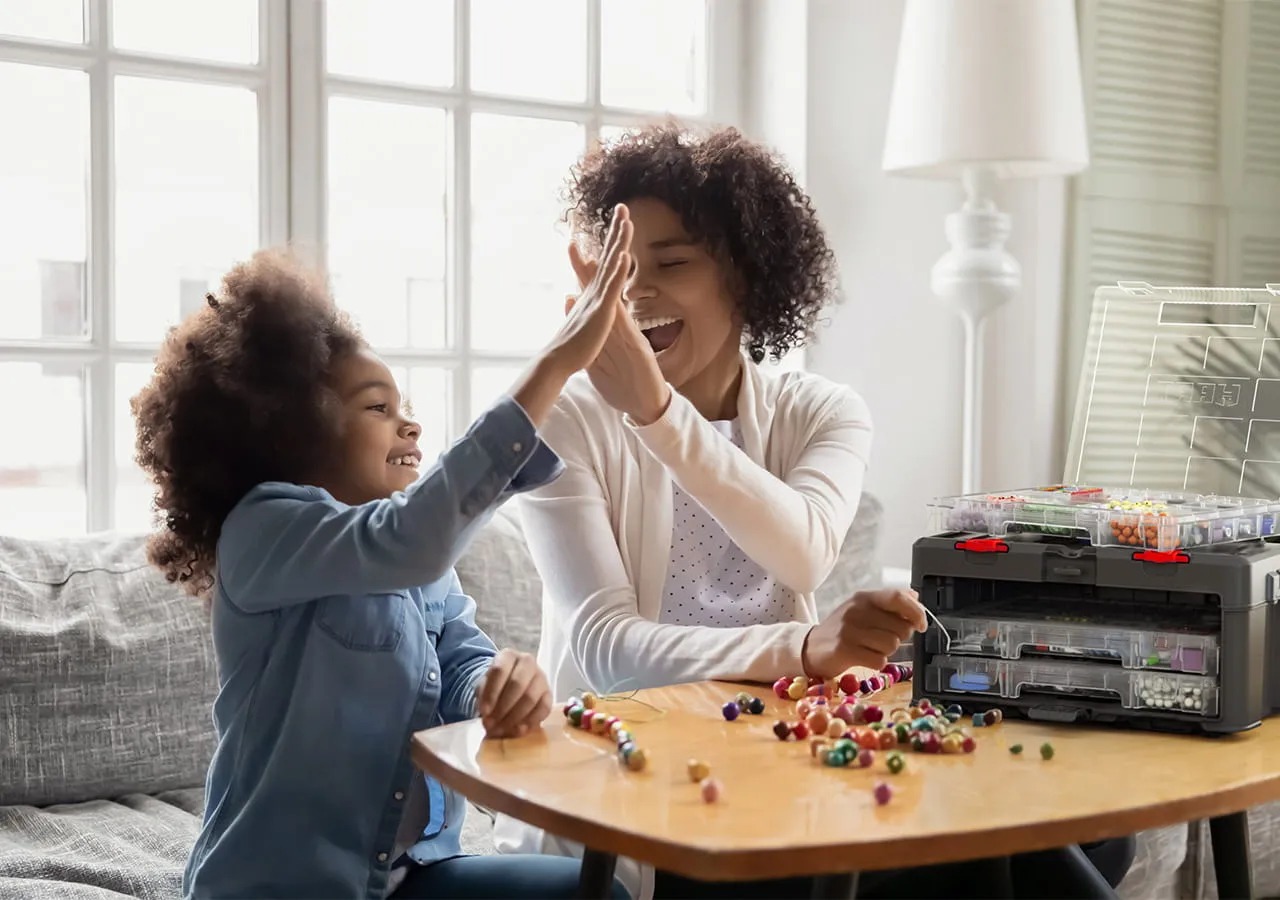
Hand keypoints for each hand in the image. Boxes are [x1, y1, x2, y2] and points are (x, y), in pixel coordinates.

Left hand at [476, 649, 552, 738]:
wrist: (509, 685)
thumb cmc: (496, 685)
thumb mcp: (484, 686)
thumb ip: (484, 697)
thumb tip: (488, 717)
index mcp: (508, 655)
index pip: (499, 671)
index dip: (491, 693)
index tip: (483, 712)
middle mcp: (527, 662)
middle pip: (517, 684)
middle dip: (502, 708)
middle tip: (491, 725)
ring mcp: (541, 677)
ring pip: (530, 697)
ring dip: (514, 718)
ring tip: (502, 730)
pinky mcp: (549, 694)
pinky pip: (543, 708)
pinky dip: (530, 721)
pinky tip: (518, 730)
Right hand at [542, 205, 632, 375]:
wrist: (556, 361)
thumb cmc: (569, 348)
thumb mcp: (577, 323)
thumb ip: (576, 308)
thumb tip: (570, 297)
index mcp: (592, 294)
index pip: (605, 262)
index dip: (612, 241)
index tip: (618, 222)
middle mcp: (593, 290)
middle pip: (609, 254)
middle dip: (616, 230)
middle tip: (623, 207)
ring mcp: (596, 298)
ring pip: (611, 264)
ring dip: (618, 241)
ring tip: (626, 220)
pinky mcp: (600, 310)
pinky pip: (611, 287)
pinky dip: (618, 270)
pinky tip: (624, 254)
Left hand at [566, 242, 670, 425]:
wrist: (647, 405)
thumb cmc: (626, 383)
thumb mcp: (602, 362)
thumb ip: (592, 345)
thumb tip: (585, 342)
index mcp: (611, 331)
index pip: (596, 300)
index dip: (585, 278)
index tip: (575, 255)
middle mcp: (621, 328)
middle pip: (607, 295)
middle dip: (596, 269)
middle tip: (583, 244)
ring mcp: (630, 336)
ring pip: (618, 304)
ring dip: (612, 284)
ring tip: (605, 255)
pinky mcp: (637, 347)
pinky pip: (627, 327)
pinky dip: (620, 310)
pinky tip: (614, 295)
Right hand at [800, 588, 927, 677]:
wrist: (810, 647)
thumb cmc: (842, 628)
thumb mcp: (863, 608)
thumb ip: (889, 602)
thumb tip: (914, 595)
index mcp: (864, 597)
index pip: (898, 597)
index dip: (916, 611)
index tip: (922, 625)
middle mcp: (856, 610)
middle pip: (900, 627)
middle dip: (899, 637)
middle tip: (883, 639)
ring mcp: (850, 630)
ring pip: (892, 645)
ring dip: (887, 651)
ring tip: (871, 648)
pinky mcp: (845, 650)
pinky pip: (879, 660)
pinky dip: (877, 662)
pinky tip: (864, 657)